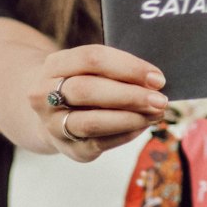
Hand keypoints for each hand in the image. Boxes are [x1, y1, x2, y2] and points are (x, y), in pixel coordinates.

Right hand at [32, 44, 168, 159]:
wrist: (50, 113)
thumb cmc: (81, 83)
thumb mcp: (87, 69)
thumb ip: (115, 70)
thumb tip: (154, 82)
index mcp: (54, 65)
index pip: (91, 58)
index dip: (128, 67)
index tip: (157, 77)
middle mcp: (45, 95)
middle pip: (88, 91)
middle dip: (130, 95)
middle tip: (160, 100)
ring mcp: (53, 124)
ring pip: (92, 122)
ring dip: (130, 118)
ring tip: (155, 115)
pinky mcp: (67, 148)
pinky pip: (99, 143)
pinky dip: (125, 134)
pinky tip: (142, 126)